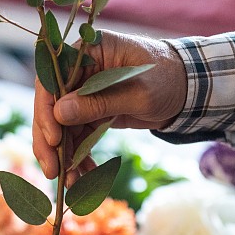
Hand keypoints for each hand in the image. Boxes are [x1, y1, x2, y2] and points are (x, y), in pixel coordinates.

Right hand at [32, 30, 186, 185]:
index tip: (54, 138)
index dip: (46, 110)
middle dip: (50, 141)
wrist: (188, 90)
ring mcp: (84, 93)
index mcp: (88, 52)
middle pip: (51, 106)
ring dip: (64, 155)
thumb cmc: (168, 80)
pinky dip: (79, 156)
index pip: (51, 80)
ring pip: (62, 126)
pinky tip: (83, 176)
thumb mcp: (137, 93)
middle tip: (52, 171)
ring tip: (70, 182)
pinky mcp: (92, 111)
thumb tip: (59, 113)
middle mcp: (80, 71)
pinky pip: (78, 135)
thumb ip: (99, 102)